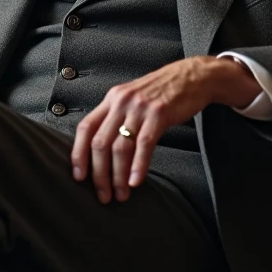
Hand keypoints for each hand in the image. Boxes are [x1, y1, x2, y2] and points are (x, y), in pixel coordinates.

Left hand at [70, 57, 260, 204]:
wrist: (192, 76)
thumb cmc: (162, 92)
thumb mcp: (133, 99)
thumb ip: (117, 118)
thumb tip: (103, 150)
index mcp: (111, 99)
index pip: (85, 128)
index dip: (78, 154)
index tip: (79, 177)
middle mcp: (121, 102)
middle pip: (100, 142)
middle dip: (99, 174)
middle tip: (103, 195)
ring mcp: (140, 107)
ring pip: (121, 146)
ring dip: (118, 176)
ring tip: (121, 194)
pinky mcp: (159, 113)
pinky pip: (144, 144)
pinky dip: (138, 166)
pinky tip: (135, 181)